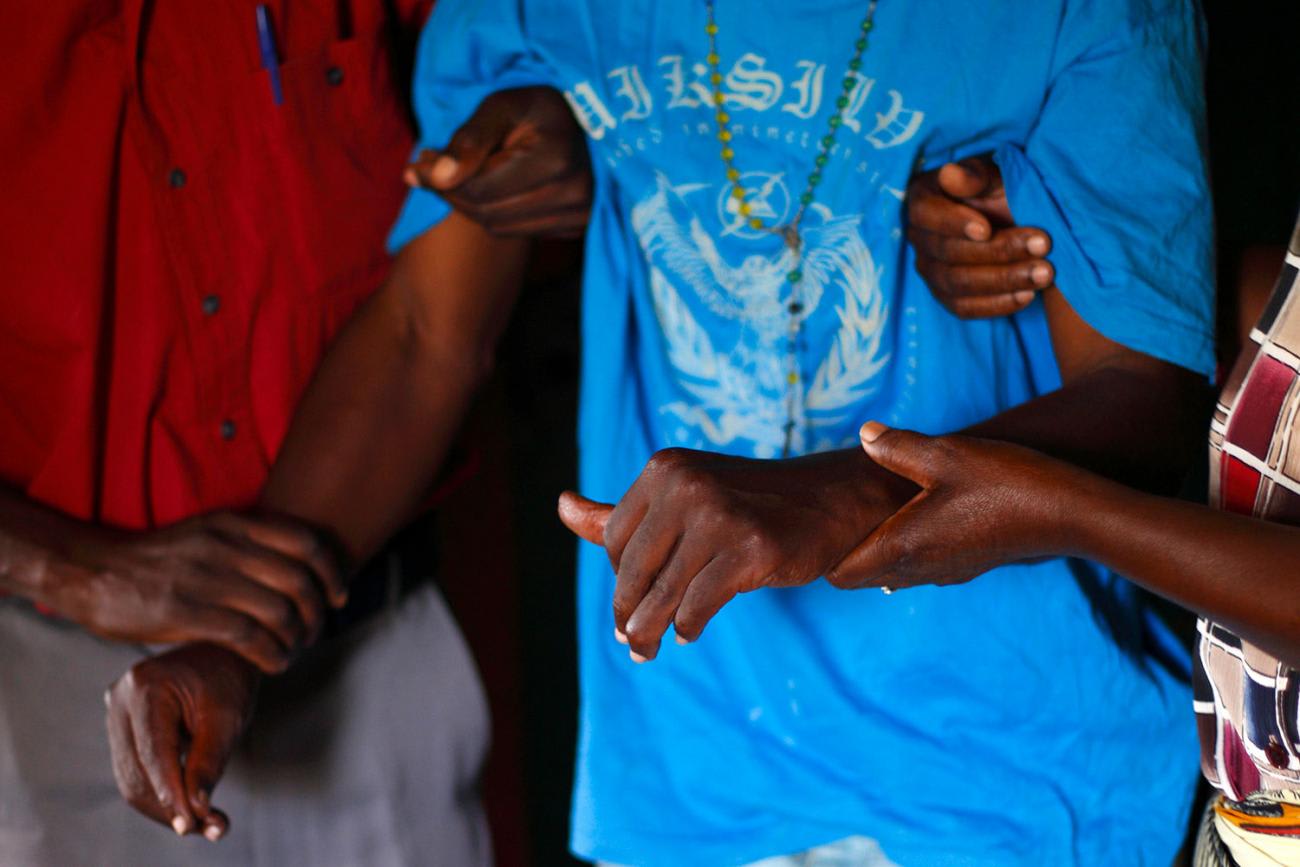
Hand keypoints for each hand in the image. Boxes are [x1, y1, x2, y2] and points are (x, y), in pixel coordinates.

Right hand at [49, 511, 344, 673]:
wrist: (91, 570)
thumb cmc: (155, 561)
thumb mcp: (206, 534)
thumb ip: (247, 545)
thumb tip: (294, 573)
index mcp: (234, 524)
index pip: (307, 542)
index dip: (332, 573)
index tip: (338, 597)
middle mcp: (226, 546)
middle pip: (300, 581)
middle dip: (317, 614)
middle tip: (314, 634)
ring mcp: (206, 578)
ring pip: (280, 611)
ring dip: (297, 639)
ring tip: (292, 651)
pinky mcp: (185, 611)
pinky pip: (249, 636)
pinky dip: (273, 654)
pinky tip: (274, 664)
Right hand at [105, 643, 257, 840]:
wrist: (220, 653)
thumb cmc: (229, 678)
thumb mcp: (227, 717)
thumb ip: (209, 761)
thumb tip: (197, 810)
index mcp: (145, 686)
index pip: (154, 754)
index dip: (172, 794)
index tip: (193, 825)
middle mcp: (120, 700)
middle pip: (138, 774)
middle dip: (173, 808)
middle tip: (213, 829)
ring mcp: (116, 714)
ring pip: (134, 780)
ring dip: (168, 808)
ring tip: (210, 825)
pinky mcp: (123, 728)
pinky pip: (136, 772)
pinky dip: (163, 794)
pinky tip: (193, 810)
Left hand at [404, 86, 591, 237]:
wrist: (591, 118)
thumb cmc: (538, 106)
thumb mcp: (502, 106)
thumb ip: (469, 140)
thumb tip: (436, 177)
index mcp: (555, 161)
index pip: (479, 190)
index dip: (440, 180)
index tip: (418, 162)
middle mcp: (572, 196)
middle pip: (486, 213)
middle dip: (451, 192)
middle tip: (430, 167)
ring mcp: (579, 216)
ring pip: (499, 227)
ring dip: (470, 205)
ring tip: (456, 175)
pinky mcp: (578, 227)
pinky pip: (518, 231)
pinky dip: (494, 213)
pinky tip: (489, 187)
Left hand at [558, 447, 913, 660]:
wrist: (829, 501)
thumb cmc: (747, 505)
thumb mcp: (681, 500)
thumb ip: (620, 512)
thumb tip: (561, 506)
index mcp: (665, 470)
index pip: (615, 539)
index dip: (619, 578)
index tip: (630, 603)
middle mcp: (687, 486)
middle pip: (633, 570)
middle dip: (628, 613)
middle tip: (632, 642)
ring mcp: (719, 516)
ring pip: (662, 594)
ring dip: (649, 631)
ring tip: (647, 649)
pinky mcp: (751, 549)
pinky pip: (698, 605)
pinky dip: (687, 626)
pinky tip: (688, 633)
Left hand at [826, 422, 1080, 590]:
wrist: (1069, 513)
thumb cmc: (1006, 482)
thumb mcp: (946, 454)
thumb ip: (897, 447)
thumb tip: (863, 434)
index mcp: (903, 547)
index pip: (841, 574)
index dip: (822, 553)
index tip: (816, 527)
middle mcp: (920, 569)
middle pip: (860, 577)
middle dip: (842, 553)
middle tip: (834, 518)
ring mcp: (945, 572)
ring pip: (892, 573)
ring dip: (876, 550)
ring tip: (868, 515)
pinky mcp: (967, 566)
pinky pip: (921, 566)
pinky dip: (905, 548)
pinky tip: (914, 517)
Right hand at [906, 154, 1054, 318]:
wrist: (1012, 217)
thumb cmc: (1000, 189)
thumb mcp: (993, 173)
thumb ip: (974, 174)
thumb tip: (949, 173)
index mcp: (923, 201)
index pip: (926, 215)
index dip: (953, 224)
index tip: (987, 228)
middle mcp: (919, 239)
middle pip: (948, 253)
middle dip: (998, 252)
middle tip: (1043, 246)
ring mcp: (931, 271)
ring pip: (958, 284)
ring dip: (1004, 281)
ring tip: (1043, 274)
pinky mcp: (947, 296)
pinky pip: (965, 308)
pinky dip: (997, 304)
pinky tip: (1028, 295)